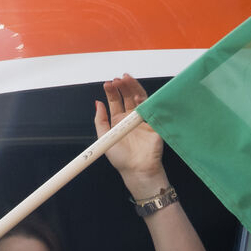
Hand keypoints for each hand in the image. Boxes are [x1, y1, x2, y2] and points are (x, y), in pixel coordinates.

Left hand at [96, 74, 165, 192]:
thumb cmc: (121, 159)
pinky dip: (144, 101)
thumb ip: (100, 120)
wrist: (137, 170)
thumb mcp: (104, 138)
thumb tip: (97, 103)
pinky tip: (137, 96)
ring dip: (133, 88)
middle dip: (123, 86)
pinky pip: (150, 109)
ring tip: (127, 79)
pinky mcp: (153, 124)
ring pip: (139, 99)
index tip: (108, 84)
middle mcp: (130, 118)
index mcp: (118, 121)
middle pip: (127, 97)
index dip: (112, 92)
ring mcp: (142, 120)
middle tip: (118, 79)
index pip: (115, 101)